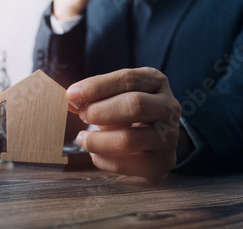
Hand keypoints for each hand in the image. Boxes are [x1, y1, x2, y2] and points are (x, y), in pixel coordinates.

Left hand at [66, 68, 181, 177]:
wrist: (158, 135)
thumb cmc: (129, 110)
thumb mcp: (116, 95)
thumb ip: (96, 96)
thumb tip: (72, 98)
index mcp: (156, 82)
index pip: (128, 79)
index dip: (97, 87)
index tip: (72, 94)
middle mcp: (169, 107)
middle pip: (135, 105)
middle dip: (101, 111)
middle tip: (82, 116)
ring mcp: (170, 136)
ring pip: (130, 139)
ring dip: (98, 140)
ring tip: (82, 138)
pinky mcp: (163, 162)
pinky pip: (129, 164)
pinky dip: (105, 159)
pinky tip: (95, 154)